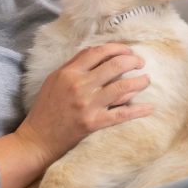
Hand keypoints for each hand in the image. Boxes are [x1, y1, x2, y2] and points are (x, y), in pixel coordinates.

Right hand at [15, 43, 152, 163]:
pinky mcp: (93, 123)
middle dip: (133, 61)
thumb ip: (74, 66)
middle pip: (114, 65)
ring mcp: (88, 105)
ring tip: (146, 80)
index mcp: (68, 72)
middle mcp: (79, 85)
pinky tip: (150, 107)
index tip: (127, 51)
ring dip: (139, 82)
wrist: (37, 139)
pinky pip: (121, 114)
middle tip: (140, 63)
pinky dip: (138, 110)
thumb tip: (98, 55)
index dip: (117, 48)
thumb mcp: (54, 80)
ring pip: (122, 87)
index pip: (98, 52)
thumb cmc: (45, 109)